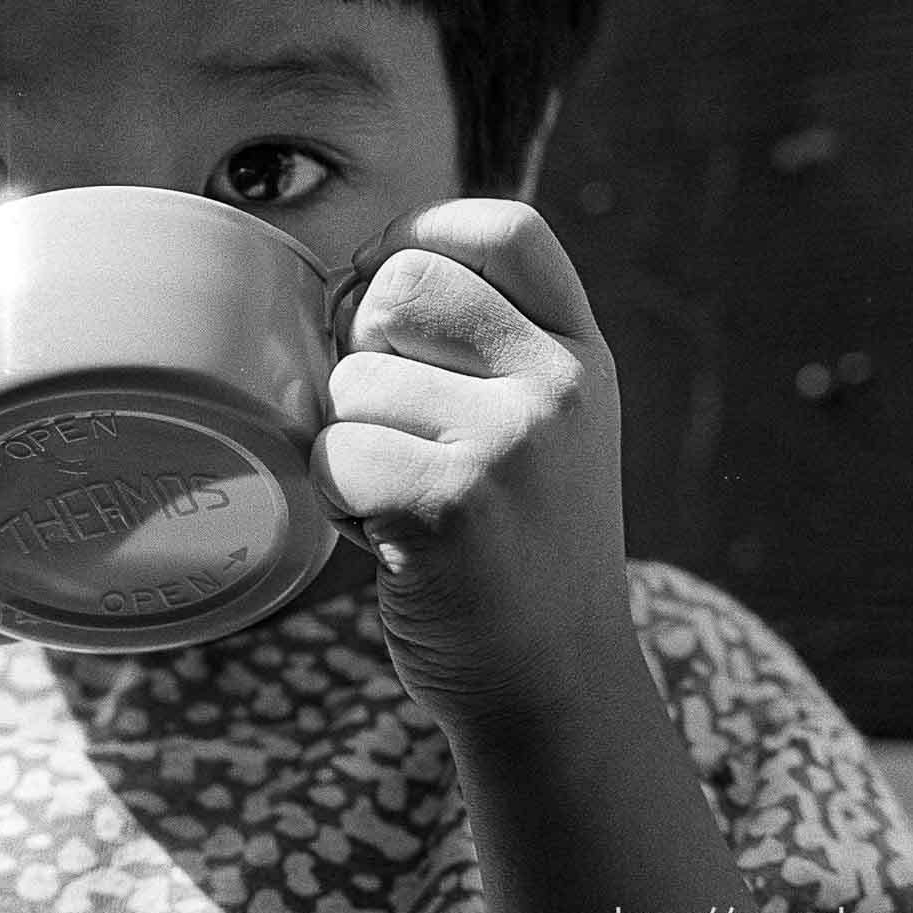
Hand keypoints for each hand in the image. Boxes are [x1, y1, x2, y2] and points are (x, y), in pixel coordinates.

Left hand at [310, 199, 630, 732]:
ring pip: (349, 382)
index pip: (501, 229)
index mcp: (580, 354)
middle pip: (398, 286)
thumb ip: (486, 342)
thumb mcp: (545, 424)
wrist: (552, 683)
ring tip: (404, 498)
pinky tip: (390, 539)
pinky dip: (338, 501)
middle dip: (363, 352)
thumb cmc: (516, 544)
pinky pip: (332, 456)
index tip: (386, 286)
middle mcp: (557, 388)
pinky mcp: (448, 507)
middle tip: (393, 427)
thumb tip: (351, 270)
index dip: (423, 234)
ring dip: (348, 444)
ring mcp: (508, 445)